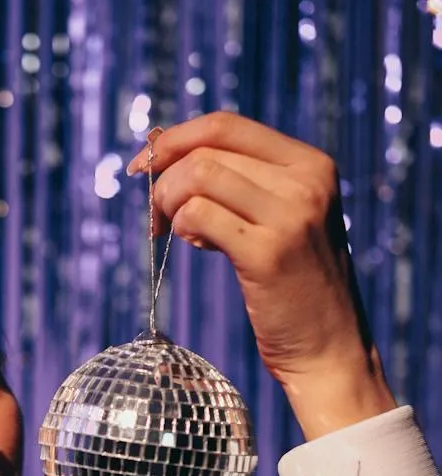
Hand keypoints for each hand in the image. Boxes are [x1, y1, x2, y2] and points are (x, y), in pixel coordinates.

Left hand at [125, 111, 397, 439]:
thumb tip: (172, 160)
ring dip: (169, 202)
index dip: (175, 139)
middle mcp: (307, 181)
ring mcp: (291, 215)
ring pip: (199, 175)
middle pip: (207, 151)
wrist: (329, 349)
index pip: (226, 125)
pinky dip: (181, 226)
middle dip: (164, 178)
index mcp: (311, 164)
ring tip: (175, 232)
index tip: (146, 165)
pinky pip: (199, 215)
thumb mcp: (284, 221)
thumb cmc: (296, 289)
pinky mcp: (268, 253)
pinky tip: (193, 244)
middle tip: (156, 217)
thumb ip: (246, 187)